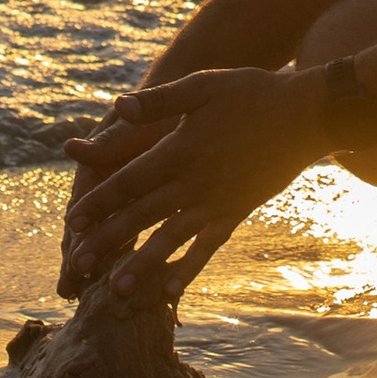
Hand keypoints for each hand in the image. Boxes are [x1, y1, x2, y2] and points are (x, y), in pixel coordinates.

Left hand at [58, 66, 328, 298]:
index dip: (100, 202)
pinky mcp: (235, 212)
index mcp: (180, 150)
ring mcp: (216, 202)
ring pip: (171, 238)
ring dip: (142, 264)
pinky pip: (208, 246)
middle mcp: (194, 182)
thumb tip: (117, 106)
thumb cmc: (251, 93)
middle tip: (77, 265)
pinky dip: (189, 268)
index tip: (72, 222)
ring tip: (116, 289)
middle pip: (142, 215)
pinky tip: (171, 291)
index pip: (129, 181)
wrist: (304, 115)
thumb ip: (158, 100)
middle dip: (107, 240)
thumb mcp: (202, 86)